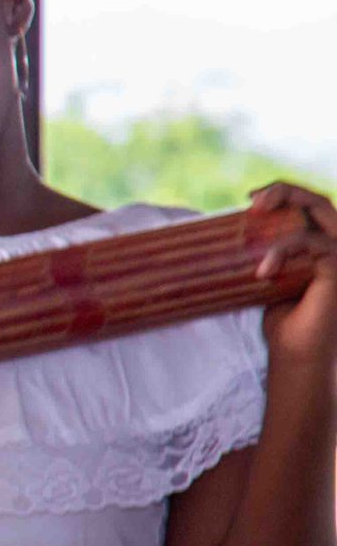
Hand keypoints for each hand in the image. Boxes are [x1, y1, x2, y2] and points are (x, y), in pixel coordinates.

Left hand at [253, 183, 336, 386]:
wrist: (295, 354)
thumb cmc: (282, 319)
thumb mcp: (269, 275)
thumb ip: (263, 251)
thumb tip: (223, 232)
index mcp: (322, 243)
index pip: (309, 205)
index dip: (283, 193)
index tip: (250, 199)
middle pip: (319, 201)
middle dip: (285, 191)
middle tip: (252, 202)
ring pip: (320, 214)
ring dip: (281, 218)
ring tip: (251, 234)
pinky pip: (313, 243)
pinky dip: (283, 250)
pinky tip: (263, 271)